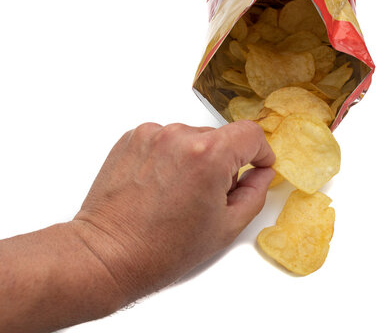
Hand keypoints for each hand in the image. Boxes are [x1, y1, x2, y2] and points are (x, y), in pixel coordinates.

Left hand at [73, 121, 274, 303]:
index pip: (251, 134)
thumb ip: (255, 194)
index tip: (258, 165)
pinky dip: (171, 157)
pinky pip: (166, 139)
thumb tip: (261, 173)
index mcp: (209, 155)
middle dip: (224, 162)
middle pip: (221, 138)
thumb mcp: (227, 227)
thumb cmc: (162, 248)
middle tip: (210, 196)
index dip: (260, 152)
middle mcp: (179, 136)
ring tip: (179, 193)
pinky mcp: (133, 138)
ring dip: (196, 159)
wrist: (108, 254)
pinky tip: (161, 186)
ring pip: (193, 139)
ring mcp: (152, 135)